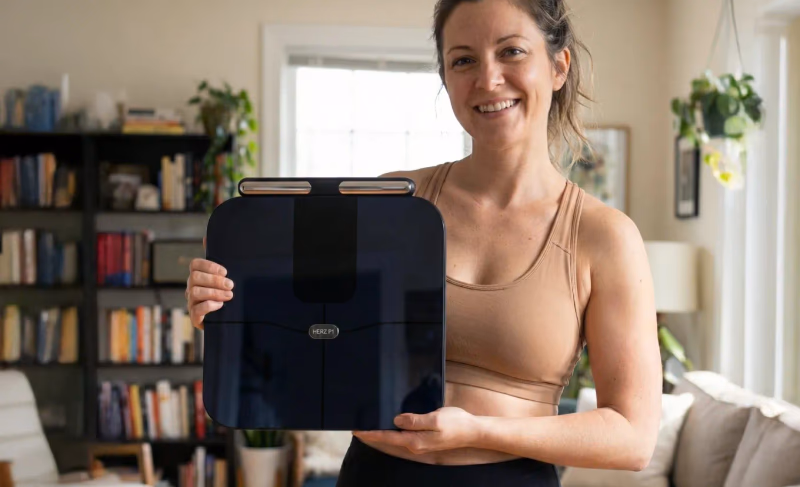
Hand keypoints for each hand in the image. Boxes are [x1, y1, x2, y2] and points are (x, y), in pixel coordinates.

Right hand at [186, 237, 232, 329]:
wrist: (229, 318)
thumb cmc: (226, 293)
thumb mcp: (225, 276)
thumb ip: (218, 258)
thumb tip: (206, 237)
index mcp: (198, 275)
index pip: (195, 264)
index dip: (209, 266)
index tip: (225, 271)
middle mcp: (191, 287)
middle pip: (195, 277)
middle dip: (214, 280)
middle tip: (231, 285)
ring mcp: (191, 302)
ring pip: (195, 292)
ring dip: (214, 293)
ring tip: (229, 295)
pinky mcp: (195, 318)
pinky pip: (196, 310)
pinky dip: (209, 306)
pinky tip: (220, 306)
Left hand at [353, 407, 481, 454]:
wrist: (473, 431)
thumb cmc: (456, 423)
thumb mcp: (436, 419)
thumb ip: (415, 420)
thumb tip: (396, 420)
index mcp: (415, 440)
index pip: (387, 437)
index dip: (371, 433)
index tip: (356, 430)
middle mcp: (415, 444)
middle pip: (388, 439)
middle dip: (373, 433)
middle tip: (357, 426)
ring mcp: (419, 442)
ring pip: (395, 437)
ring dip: (382, 432)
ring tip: (368, 425)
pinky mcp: (424, 438)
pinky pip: (404, 435)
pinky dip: (393, 430)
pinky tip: (390, 424)